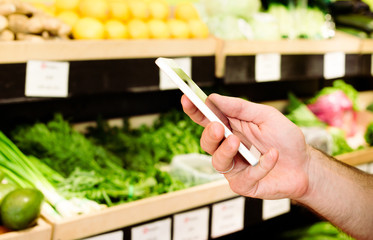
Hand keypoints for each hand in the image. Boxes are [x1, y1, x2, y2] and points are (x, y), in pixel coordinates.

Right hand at [181, 93, 310, 199]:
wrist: (305, 166)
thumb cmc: (285, 140)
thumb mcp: (266, 116)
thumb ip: (240, 107)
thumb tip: (213, 98)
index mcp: (231, 128)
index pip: (206, 120)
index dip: (194, 111)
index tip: (187, 99)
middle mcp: (229, 148)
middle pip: (207, 143)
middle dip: (209, 134)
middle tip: (218, 127)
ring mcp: (234, 167)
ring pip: (217, 162)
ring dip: (226, 151)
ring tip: (237, 142)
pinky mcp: (244, 184)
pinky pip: (244, 177)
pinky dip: (260, 166)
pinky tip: (272, 156)